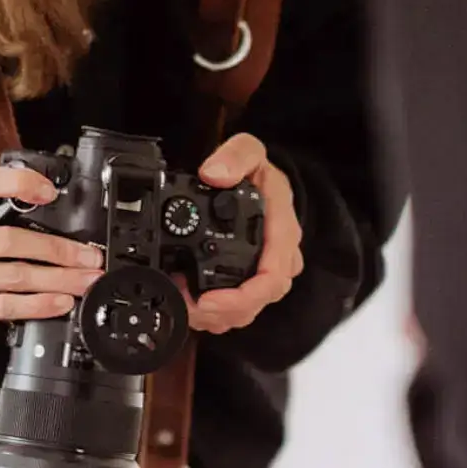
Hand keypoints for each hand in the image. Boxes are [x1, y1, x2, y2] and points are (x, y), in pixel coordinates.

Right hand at [0, 163, 103, 335]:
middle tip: (88, 256)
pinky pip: (7, 305)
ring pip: (14, 276)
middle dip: (56, 249)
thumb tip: (62, 221)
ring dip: (57, 280)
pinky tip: (60, 302)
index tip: (49, 191)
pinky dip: (39, 304)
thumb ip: (1, 212)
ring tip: (84, 280)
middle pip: (8, 240)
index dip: (18, 183)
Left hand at [185, 132, 303, 335]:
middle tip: (187, 307)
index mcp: (281, 230)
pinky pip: (240, 307)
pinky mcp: (253, 281)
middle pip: (259, 301)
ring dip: (216, 316)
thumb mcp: (250, 151)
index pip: (273, 276)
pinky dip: (216, 313)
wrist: (263, 182)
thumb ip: (235, 156)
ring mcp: (267, 272)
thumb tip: (214, 174)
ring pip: (249, 309)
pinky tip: (193, 306)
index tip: (209, 300)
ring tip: (184, 306)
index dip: (242, 296)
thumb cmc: (259, 173)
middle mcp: (279, 257)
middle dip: (222, 312)